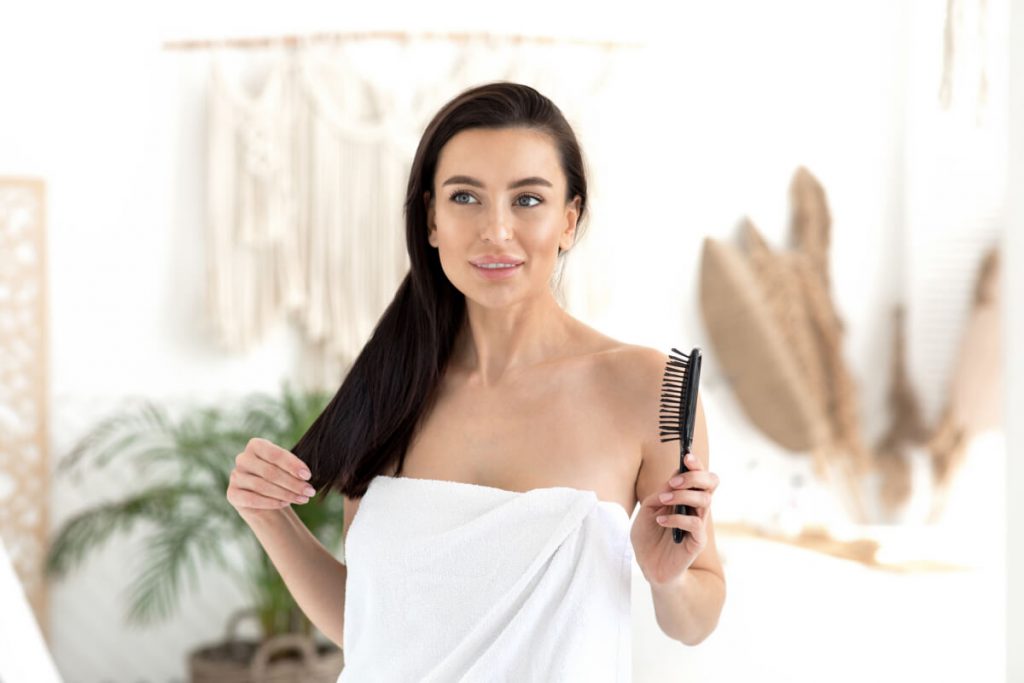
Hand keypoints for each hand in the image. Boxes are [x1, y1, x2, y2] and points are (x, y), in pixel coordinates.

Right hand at [226, 437, 316, 518]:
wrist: (265, 500)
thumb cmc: (279, 479)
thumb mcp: (287, 469)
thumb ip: (293, 468)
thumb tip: (306, 476)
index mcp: (256, 445)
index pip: (275, 454)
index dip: (293, 465)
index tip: (308, 476)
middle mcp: (243, 458)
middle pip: (270, 472)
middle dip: (293, 483)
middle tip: (309, 491)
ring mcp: (235, 476)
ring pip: (262, 486)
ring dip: (286, 494)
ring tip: (302, 499)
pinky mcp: (232, 494)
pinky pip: (252, 499)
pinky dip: (271, 502)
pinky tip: (285, 504)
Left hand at [630, 451, 719, 586]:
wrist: (649, 567)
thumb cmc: (648, 538)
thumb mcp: (647, 510)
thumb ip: (660, 493)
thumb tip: (674, 476)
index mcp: (685, 497)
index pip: (699, 475)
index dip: (696, 464)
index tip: (686, 456)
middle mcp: (695, 508)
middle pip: (711, 483)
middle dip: (695, 476)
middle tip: (675, 482)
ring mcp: (698, 524)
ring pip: (705, 500)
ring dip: (683, 496)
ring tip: (663, 500)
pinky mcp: (696, 541)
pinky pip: (695, 524)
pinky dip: (677, 518)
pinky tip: (661, 521)